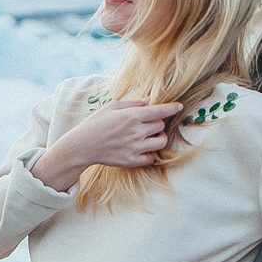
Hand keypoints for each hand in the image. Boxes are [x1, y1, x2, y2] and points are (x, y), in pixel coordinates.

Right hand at [31, 101, 181, 191]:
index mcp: (131, 116)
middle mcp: (135, 131)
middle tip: (148, 123)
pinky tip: (144, 149)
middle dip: (158, 123)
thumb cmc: (96, 124)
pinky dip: (151, 153)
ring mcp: (134, 147)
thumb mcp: (111, 107)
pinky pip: (152, 157)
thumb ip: (133, 103)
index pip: (160, 111)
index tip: (179, 106)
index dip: (172, 107)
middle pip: (161, 125)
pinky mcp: (131, 160)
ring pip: (161, 142)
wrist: (82, 146)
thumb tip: (150, 101)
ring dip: (159, 138)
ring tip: (150, 136)